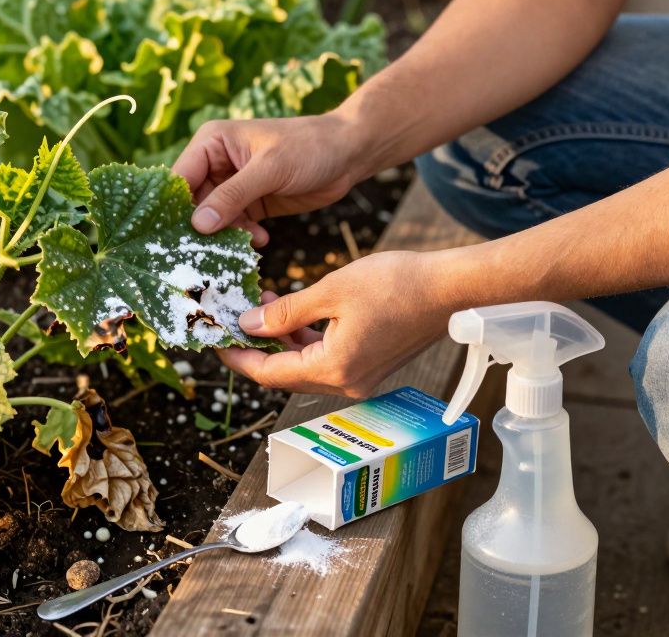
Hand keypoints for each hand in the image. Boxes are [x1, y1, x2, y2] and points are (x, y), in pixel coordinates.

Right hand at [172, 112, 372, 246]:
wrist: (348, 154)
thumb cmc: (308, 147)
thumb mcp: (269, 169)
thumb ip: (232, 196)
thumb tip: (197, 224)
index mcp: (212, 142)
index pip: (180, 177)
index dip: (174, 207)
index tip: (173, 236)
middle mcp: (217, 163)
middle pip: (193, 203)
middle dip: (202, 228)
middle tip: (208, 253)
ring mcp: (233, 185)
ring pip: (214, 219)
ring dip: (227, 235)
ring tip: (246, 244)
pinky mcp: (251, 203)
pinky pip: (235, 226)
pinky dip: (244, 236)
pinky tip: (262, 239)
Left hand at [219, 251, 456, 397]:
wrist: (452, 288)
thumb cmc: (398, 284)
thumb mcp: (332, 290)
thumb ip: (286, 312)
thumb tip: (249, 325)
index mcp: (334, 369)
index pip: (270, 374)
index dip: (239, 358)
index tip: (216, 342)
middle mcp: (347, 384)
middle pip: (286, 375)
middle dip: (257, 349)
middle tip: (234, 321)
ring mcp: (362, 378)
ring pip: (306, 368)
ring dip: (282, 343)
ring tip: (263, 306)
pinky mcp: (372, 366)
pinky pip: (327, 361)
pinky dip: (306, 342)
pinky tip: (295, 315)